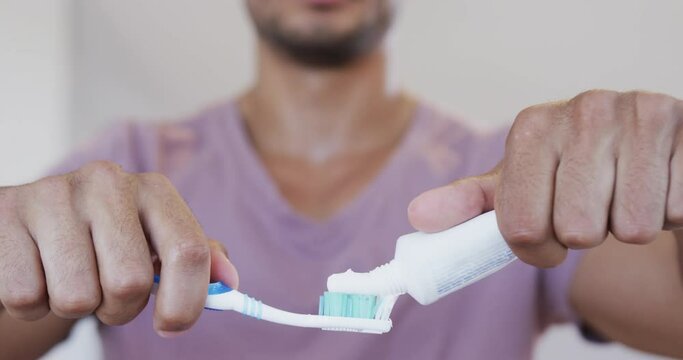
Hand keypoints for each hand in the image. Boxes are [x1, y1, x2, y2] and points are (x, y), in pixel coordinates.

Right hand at [0, 161, 238, 336]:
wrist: (31, 223)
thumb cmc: (104, 239)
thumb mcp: (153, 240)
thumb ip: (197, 258)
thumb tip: (231, 283)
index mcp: (153, 189)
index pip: (191, 252)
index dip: (187, 302)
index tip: (171, 324)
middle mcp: (107, 181)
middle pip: (130, 283)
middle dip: (120, 309)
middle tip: (107, 294)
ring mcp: (53, 193)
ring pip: (77, 298)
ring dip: (75, 306)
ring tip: (69, 277)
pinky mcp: (5, 214)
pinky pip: (26, 297)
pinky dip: (33, 304)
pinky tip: (36, 272)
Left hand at [408, 90, 682, 266]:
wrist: (638, 148)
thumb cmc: (568, 173)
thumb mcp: (515, 186)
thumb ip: (468, 204)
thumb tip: (417, 217)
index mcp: (531, 127)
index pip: (521, 227)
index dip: (536, 248)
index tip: (546, 234)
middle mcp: (583, 110)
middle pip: (576, 231)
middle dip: (583, 235)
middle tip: (589, 208)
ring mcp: (640, 114)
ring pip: (629, 228)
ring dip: (625, 225)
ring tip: (621, 192)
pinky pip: (675, 212)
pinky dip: (666, 211)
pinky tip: (654, 182)